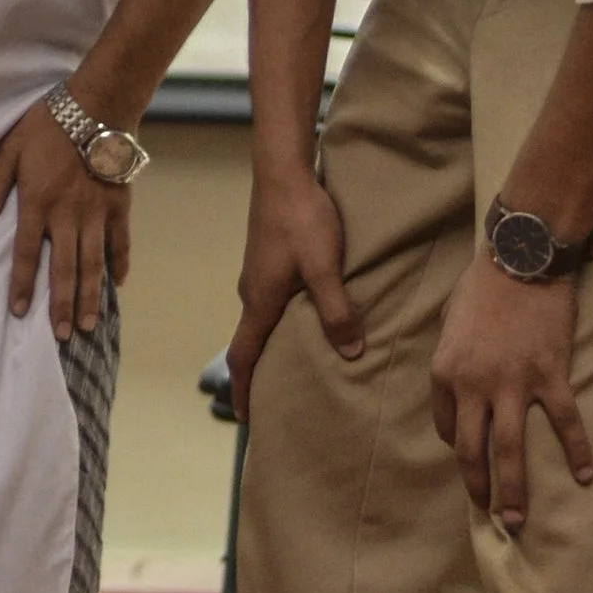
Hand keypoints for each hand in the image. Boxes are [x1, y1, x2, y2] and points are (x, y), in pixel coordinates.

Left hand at [0, 99, 129, 339]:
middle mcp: (68, 214)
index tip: (18, 311)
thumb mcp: (8, 149)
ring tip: (86, 324)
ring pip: (93, 263)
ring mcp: (97, 212)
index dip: (21, 283)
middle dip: (60, 304)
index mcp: (37, 201)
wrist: (97, 106)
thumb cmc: (46, 125)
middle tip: (60, 335)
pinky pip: (121, 242)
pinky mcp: (120, 205)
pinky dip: (119, 264)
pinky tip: (117, 285)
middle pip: (63, 268)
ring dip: (89, 296)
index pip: (25, 253)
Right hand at [226, 158, 362, 416]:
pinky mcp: (267, 258)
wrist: (283, 172)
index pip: (243, 354)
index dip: (242, 388)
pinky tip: (300, 319)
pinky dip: (276, 322)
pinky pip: (267, 302)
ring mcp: (257, 273)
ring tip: (289, 364)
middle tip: (271, 399)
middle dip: (255, 372)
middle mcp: (252, 291)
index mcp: (260, 300)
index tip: (243, 419)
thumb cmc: (302, 220)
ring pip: (259, 320)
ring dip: (267, 345)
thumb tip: (351, 354)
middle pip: (248, 341)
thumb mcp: (325, 268)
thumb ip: (336, 311)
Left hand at [431, 254, 592, 526]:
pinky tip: (585, 477)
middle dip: (479, 487)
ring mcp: (513, 384)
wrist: (521, 260)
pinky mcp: (549, 377)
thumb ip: (454, 361)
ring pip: (510, 449)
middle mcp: (473, 384)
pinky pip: (564, 423)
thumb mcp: (451, 324)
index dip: (459, 445)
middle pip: (473, 450)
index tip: (470, 457)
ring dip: (514, 488)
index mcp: (445, 372)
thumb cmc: (481, 287)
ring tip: (518, 519)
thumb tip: (462, 392)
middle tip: (492, 515)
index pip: (447, 426)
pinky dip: (577, 452)